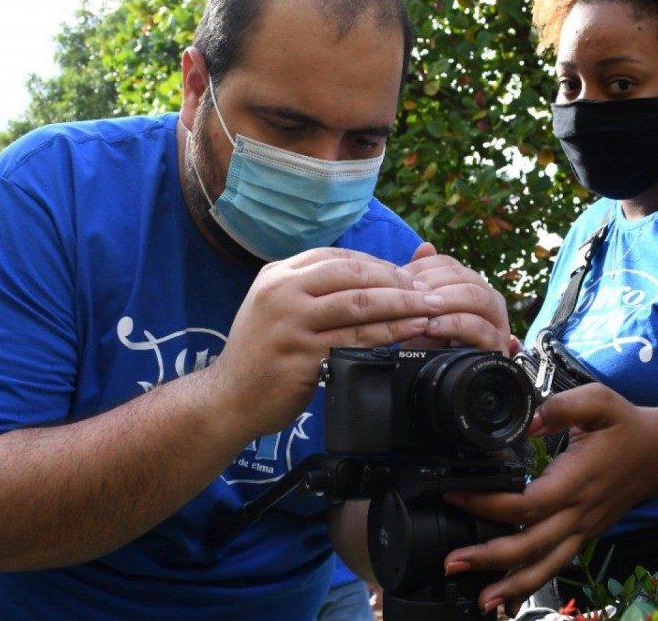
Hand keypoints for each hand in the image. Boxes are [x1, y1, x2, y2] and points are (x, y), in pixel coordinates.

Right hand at [214, 247, 443, 436]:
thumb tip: (368, 276)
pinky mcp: (302, 357)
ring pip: (359, 306)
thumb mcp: (276, 307)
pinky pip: (356, 341)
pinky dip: (389, 334)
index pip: (338, 258)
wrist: (228, 399)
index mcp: (277, 275)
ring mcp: (291, 326)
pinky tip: (410, 332)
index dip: (379, 265)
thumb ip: (312, 290)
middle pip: (353, 276)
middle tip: (428, 290)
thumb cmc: (261, 354)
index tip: (407, 275)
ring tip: (429, 308)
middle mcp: (282, 294)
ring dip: (401, 305)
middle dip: (397, 281)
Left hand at [401, 242, 511, 353]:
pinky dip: (453, 324)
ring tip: (422, 310)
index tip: (400, 277)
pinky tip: (432, 327)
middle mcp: (489, 299)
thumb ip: (422, 280)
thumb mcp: (420, 310)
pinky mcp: (496, 344)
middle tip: (409, 292)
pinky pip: (479, 327)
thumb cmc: (430, 343)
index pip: (451, 264)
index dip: (424, 267)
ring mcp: (496, 321)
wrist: (442, 380)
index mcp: (471, 285)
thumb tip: (425, 246)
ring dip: (446, 300)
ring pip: (477, 297)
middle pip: (466, 276)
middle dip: (435, 282)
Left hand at [440, 385, 657, 613]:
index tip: (456, 497)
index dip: (489, 505)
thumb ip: (560, 407)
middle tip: (452, 562)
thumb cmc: (626, 426)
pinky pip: (555, 565)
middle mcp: (578, 513)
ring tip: (481, 602)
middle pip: (530, 545)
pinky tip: (508, 598)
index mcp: (576, 480)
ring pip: (545, 567)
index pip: (527, 503)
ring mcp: (582, 529)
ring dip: (511, 586)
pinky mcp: (583, 535)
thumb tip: (528, 420)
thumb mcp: (597, 402)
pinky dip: (531, 584)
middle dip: (489, 557)